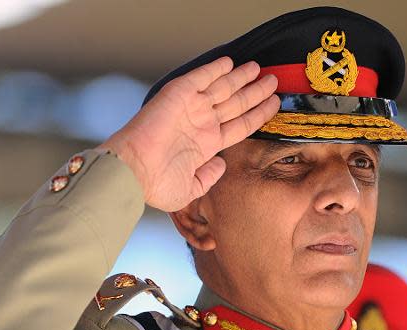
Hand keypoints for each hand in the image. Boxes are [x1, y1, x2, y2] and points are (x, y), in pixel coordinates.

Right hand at [98, 57, 279, 211]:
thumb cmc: (155, 185)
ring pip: (224, 88)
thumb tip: (221, 164)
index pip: (240, 126)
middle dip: (256, 92)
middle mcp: (201, 124)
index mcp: (206, 144)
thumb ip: (209, 177)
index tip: (274, 105)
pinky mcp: (178, 95)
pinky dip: (215, 69)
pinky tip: (231, 63)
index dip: (258, 114)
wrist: (132, 172)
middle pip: (237, 104)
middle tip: (273, 81)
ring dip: (242, 78)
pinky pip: (201, 78)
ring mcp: (191, 109)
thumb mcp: (190, 190)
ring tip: (260, 69)